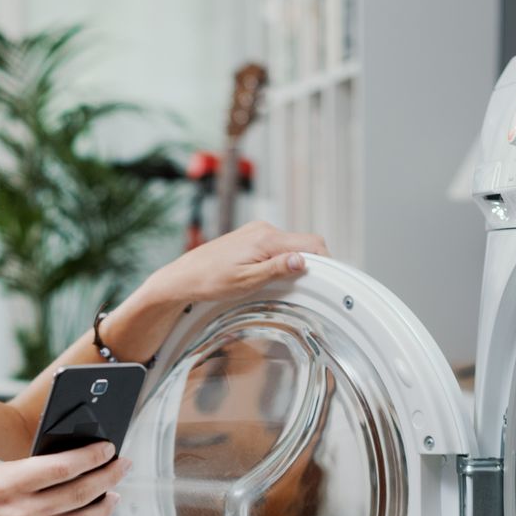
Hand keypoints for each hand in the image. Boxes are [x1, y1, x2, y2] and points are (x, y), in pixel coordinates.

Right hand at [0, 441, 129, 515]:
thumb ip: (18, 472)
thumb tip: (54, 467)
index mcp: (7, 483)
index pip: (64, 467)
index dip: (93, 456)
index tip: (109, 448)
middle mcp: (20, 512)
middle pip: (80, 493)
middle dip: (109, 477)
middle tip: (123, 466)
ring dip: (102, 507)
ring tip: (113, 495)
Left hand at [148, 220, 329, 308]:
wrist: (183, 277)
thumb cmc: (209, 281)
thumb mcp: (247, 281)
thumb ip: (277, 269)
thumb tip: (303, 260)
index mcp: (266, 239)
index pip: (311, 243)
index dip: (326, 261)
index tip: (331, 279)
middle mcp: (263, 229)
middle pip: (304, 242)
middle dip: (313, 262)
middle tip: (313, 286)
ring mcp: (257, 231)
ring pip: (291, 244)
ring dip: (296, 262)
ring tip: (291, 284)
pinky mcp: (250, 237)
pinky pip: (277, 246)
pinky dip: (283, 259)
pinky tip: (275, 275)